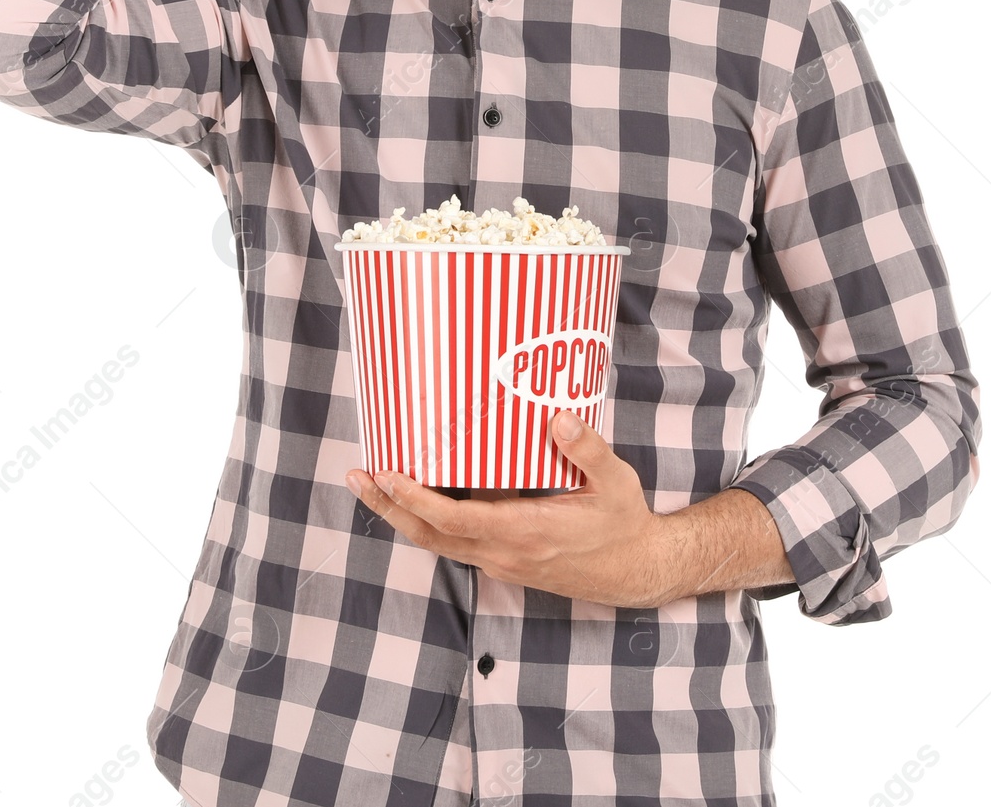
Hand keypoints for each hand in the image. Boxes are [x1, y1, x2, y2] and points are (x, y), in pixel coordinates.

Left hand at [344, 409, 674, 607]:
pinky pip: (455, 543)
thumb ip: (587, 450)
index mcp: (526, 531)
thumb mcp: (615, 482)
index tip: (387, 474)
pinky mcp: (504, 561)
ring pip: (438, 543)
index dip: (416, 499)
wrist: (634, 573)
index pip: (456, 520)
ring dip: (401, 515)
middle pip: (430, 536)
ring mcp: (501, 561)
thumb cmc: (623, 523)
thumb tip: (558, 417)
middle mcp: (504, 552)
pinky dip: (427, 522)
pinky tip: (415, 497)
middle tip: (356, 476)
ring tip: (371, 483)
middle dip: (389, 507)